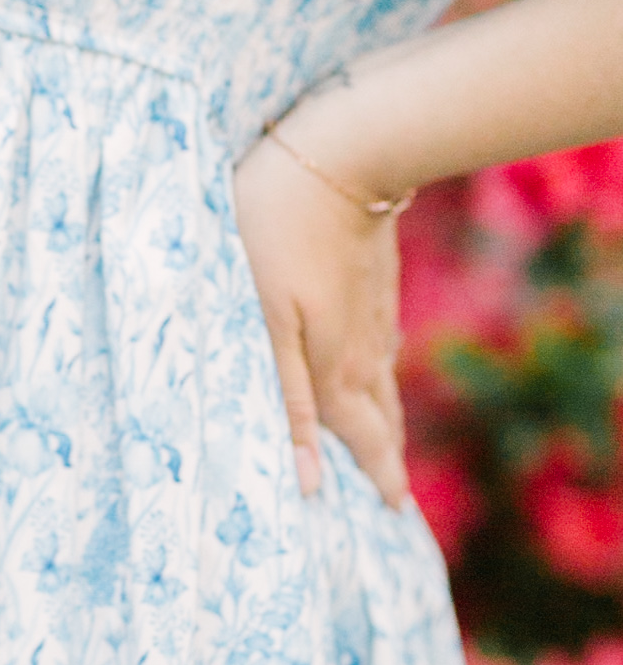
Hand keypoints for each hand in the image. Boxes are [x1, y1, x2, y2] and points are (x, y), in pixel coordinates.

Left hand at [233, 124, 407, 507]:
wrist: (343, 152)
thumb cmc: (280, 229)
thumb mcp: (266, 317)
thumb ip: (284, 397)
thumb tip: (310, 479)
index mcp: (333, 365)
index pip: (359, 437)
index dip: (375, 475)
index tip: (395, 512)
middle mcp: (363, 345)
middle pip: (378, 414)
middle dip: (386, 458)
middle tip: (398, 497)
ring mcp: (374, 307)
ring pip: (382, 377)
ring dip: (387, 417)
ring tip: (389, 446)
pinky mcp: (374, 275)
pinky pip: (381, 340)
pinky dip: (382, 371)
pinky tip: (380, 365)